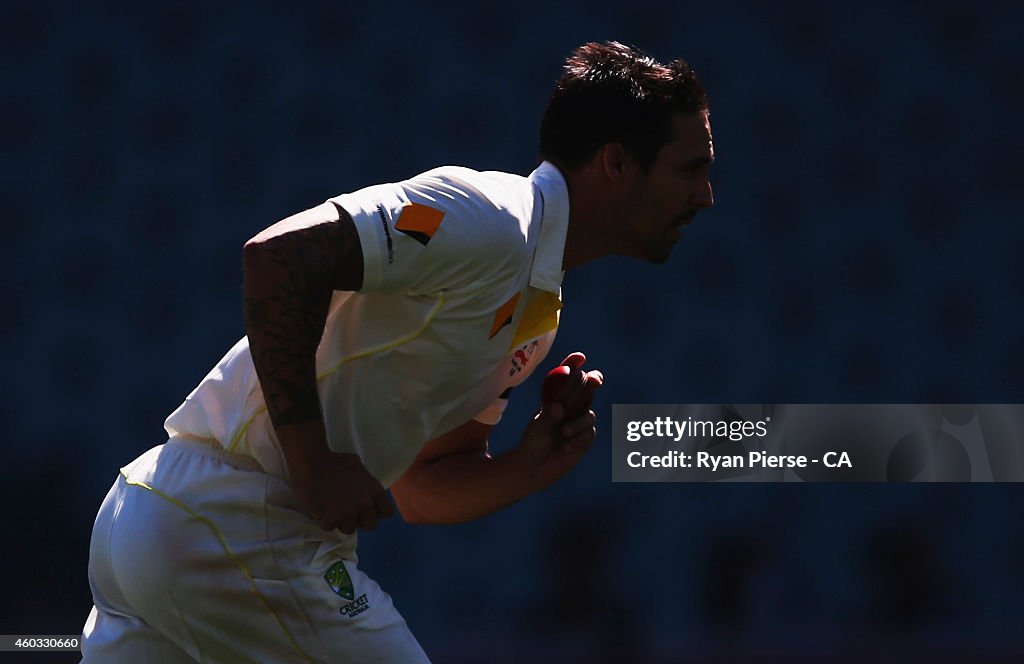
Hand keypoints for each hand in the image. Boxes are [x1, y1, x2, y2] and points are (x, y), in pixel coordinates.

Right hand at [289, 451, 394, 533]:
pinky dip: (324, 520)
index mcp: (374, 490)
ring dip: (340, 522)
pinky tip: (319, 508)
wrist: (311, 463)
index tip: (367, 509)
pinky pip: (330, 527)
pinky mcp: (332, 518)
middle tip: (348, 511)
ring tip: (331, 509)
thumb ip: (365, 481)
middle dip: (360, 520)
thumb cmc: (333, 460)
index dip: (377, 512)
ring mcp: (349, 513)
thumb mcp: (357, 466)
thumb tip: (365, 488)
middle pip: (371, 525)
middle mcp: (365, 503)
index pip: (388, 512)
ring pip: (349, 529)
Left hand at [516, 352, 603, 488]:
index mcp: (556, 398)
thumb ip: (548, 417)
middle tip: (595, 380)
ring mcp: (579, 421)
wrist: (537, 468)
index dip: (574, 364)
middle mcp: (570, 407)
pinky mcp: (585, 438)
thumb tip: (559, 407)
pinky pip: (589, 432)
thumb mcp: (537, 428)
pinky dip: (579, 438)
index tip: (580, 357)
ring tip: (564, 432)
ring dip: (578, 423)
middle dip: (593, 380)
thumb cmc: (533, 443)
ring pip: (589, 414)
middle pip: (587, 388)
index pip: (566, 377)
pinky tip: (566, 448)